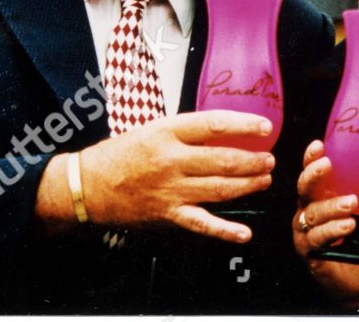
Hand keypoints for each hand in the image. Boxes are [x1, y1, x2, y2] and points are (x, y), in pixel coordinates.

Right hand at [76, 110, 275, 242]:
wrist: (88, 185)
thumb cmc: (122, 153)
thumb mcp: (153, 128)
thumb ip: (186, 131)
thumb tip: (224, 129)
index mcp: (167, 132)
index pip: (214, 124)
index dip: (243, 125)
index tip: (265, 126)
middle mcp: (171, 161)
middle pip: (222, 160)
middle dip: (252, 160)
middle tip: (270, 160)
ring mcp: (171, 190)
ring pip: (219, 189)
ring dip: (247, 185)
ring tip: (264, 180)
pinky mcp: (168, 214)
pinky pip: (202, 223)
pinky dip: (225, 230)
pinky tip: (244, 233)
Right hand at [292, 139, 358, 306]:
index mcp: (326, 195)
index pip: (314, 172)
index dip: (312, 158)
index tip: (319, 144)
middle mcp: (312, 209)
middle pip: (304, 187)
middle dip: (313, 174)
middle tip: (328, 166)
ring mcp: (307, 230)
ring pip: (313, 212)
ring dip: (331, 206)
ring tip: (352, 203)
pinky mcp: (309, 250)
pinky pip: (315, 236)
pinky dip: (332, 229)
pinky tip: (347, 226)